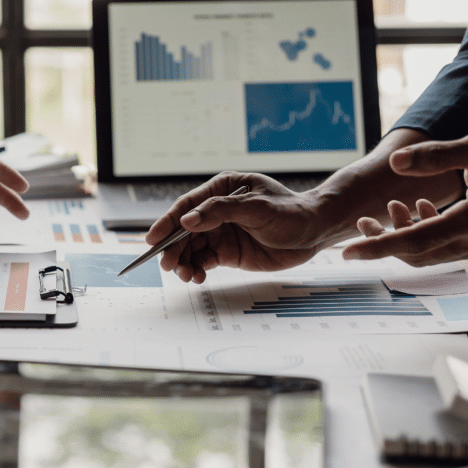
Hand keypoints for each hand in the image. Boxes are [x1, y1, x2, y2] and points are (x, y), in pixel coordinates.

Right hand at [145, 171, 323, 282]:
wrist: (315, 233)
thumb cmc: (291, 212)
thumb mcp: (257, 208)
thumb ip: (220, 211)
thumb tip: (187, 221)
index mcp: (222, 189)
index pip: (187, 206)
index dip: (167, 222)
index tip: (153, 239)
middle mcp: (217, 210)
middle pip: (184, 230)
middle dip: (172, 248)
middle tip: (167, 264)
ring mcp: (221, 232)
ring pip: (190, 248)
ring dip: (183, 262)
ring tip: (187, 275)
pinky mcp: (227, 252)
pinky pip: (203, 261)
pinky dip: (196, 269)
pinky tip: (197, 277)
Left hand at [342, 123, 467, 265]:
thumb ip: (435, 156)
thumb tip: (394, 163)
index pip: (415, 241)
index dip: (378, 247)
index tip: (346, 253)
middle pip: (419, 253)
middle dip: (385, 241)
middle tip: (361, 222)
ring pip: (433, 251)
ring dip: (407, 234)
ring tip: (390, 207)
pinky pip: (448, 244)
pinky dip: (427, 230)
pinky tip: (418, 205)